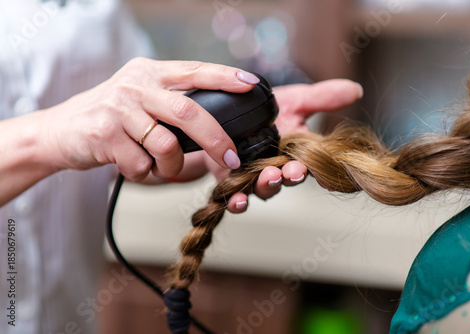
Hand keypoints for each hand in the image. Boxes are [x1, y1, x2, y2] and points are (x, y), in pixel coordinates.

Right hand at [44, 59, 260, 180]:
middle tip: (232, 159)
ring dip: (173, 166)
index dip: (225, 77)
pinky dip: (146, 174)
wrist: (61, 130)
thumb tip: (216, 126)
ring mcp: (119, 109)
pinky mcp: (104, 136)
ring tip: (163, 167)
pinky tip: (135, 166)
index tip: (251, 84)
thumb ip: (171, 103)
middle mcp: (136, 86)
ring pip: (167, 145)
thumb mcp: (140, 97)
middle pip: (189, 111)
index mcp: (150, 73)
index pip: (194, 70)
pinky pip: (142, 165)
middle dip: (216, 139)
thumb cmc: (112, 117)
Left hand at [223, 79, 363, 212]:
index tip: (326, 178)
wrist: (231, 113)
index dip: (322, 174)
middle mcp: (279, 169)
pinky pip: (235, 198)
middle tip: (293, 171)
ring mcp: (255, 178)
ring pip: (264, 189)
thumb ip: (323, 97)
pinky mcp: (232, 182)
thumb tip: (356, 89)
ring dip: (268, 186)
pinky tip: (238, 200)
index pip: (313, 166)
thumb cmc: (267, 111)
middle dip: (292, 177)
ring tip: (270, 176)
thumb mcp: (295, 100)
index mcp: (297, 154)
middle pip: (288, 179)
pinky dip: (237, 202)